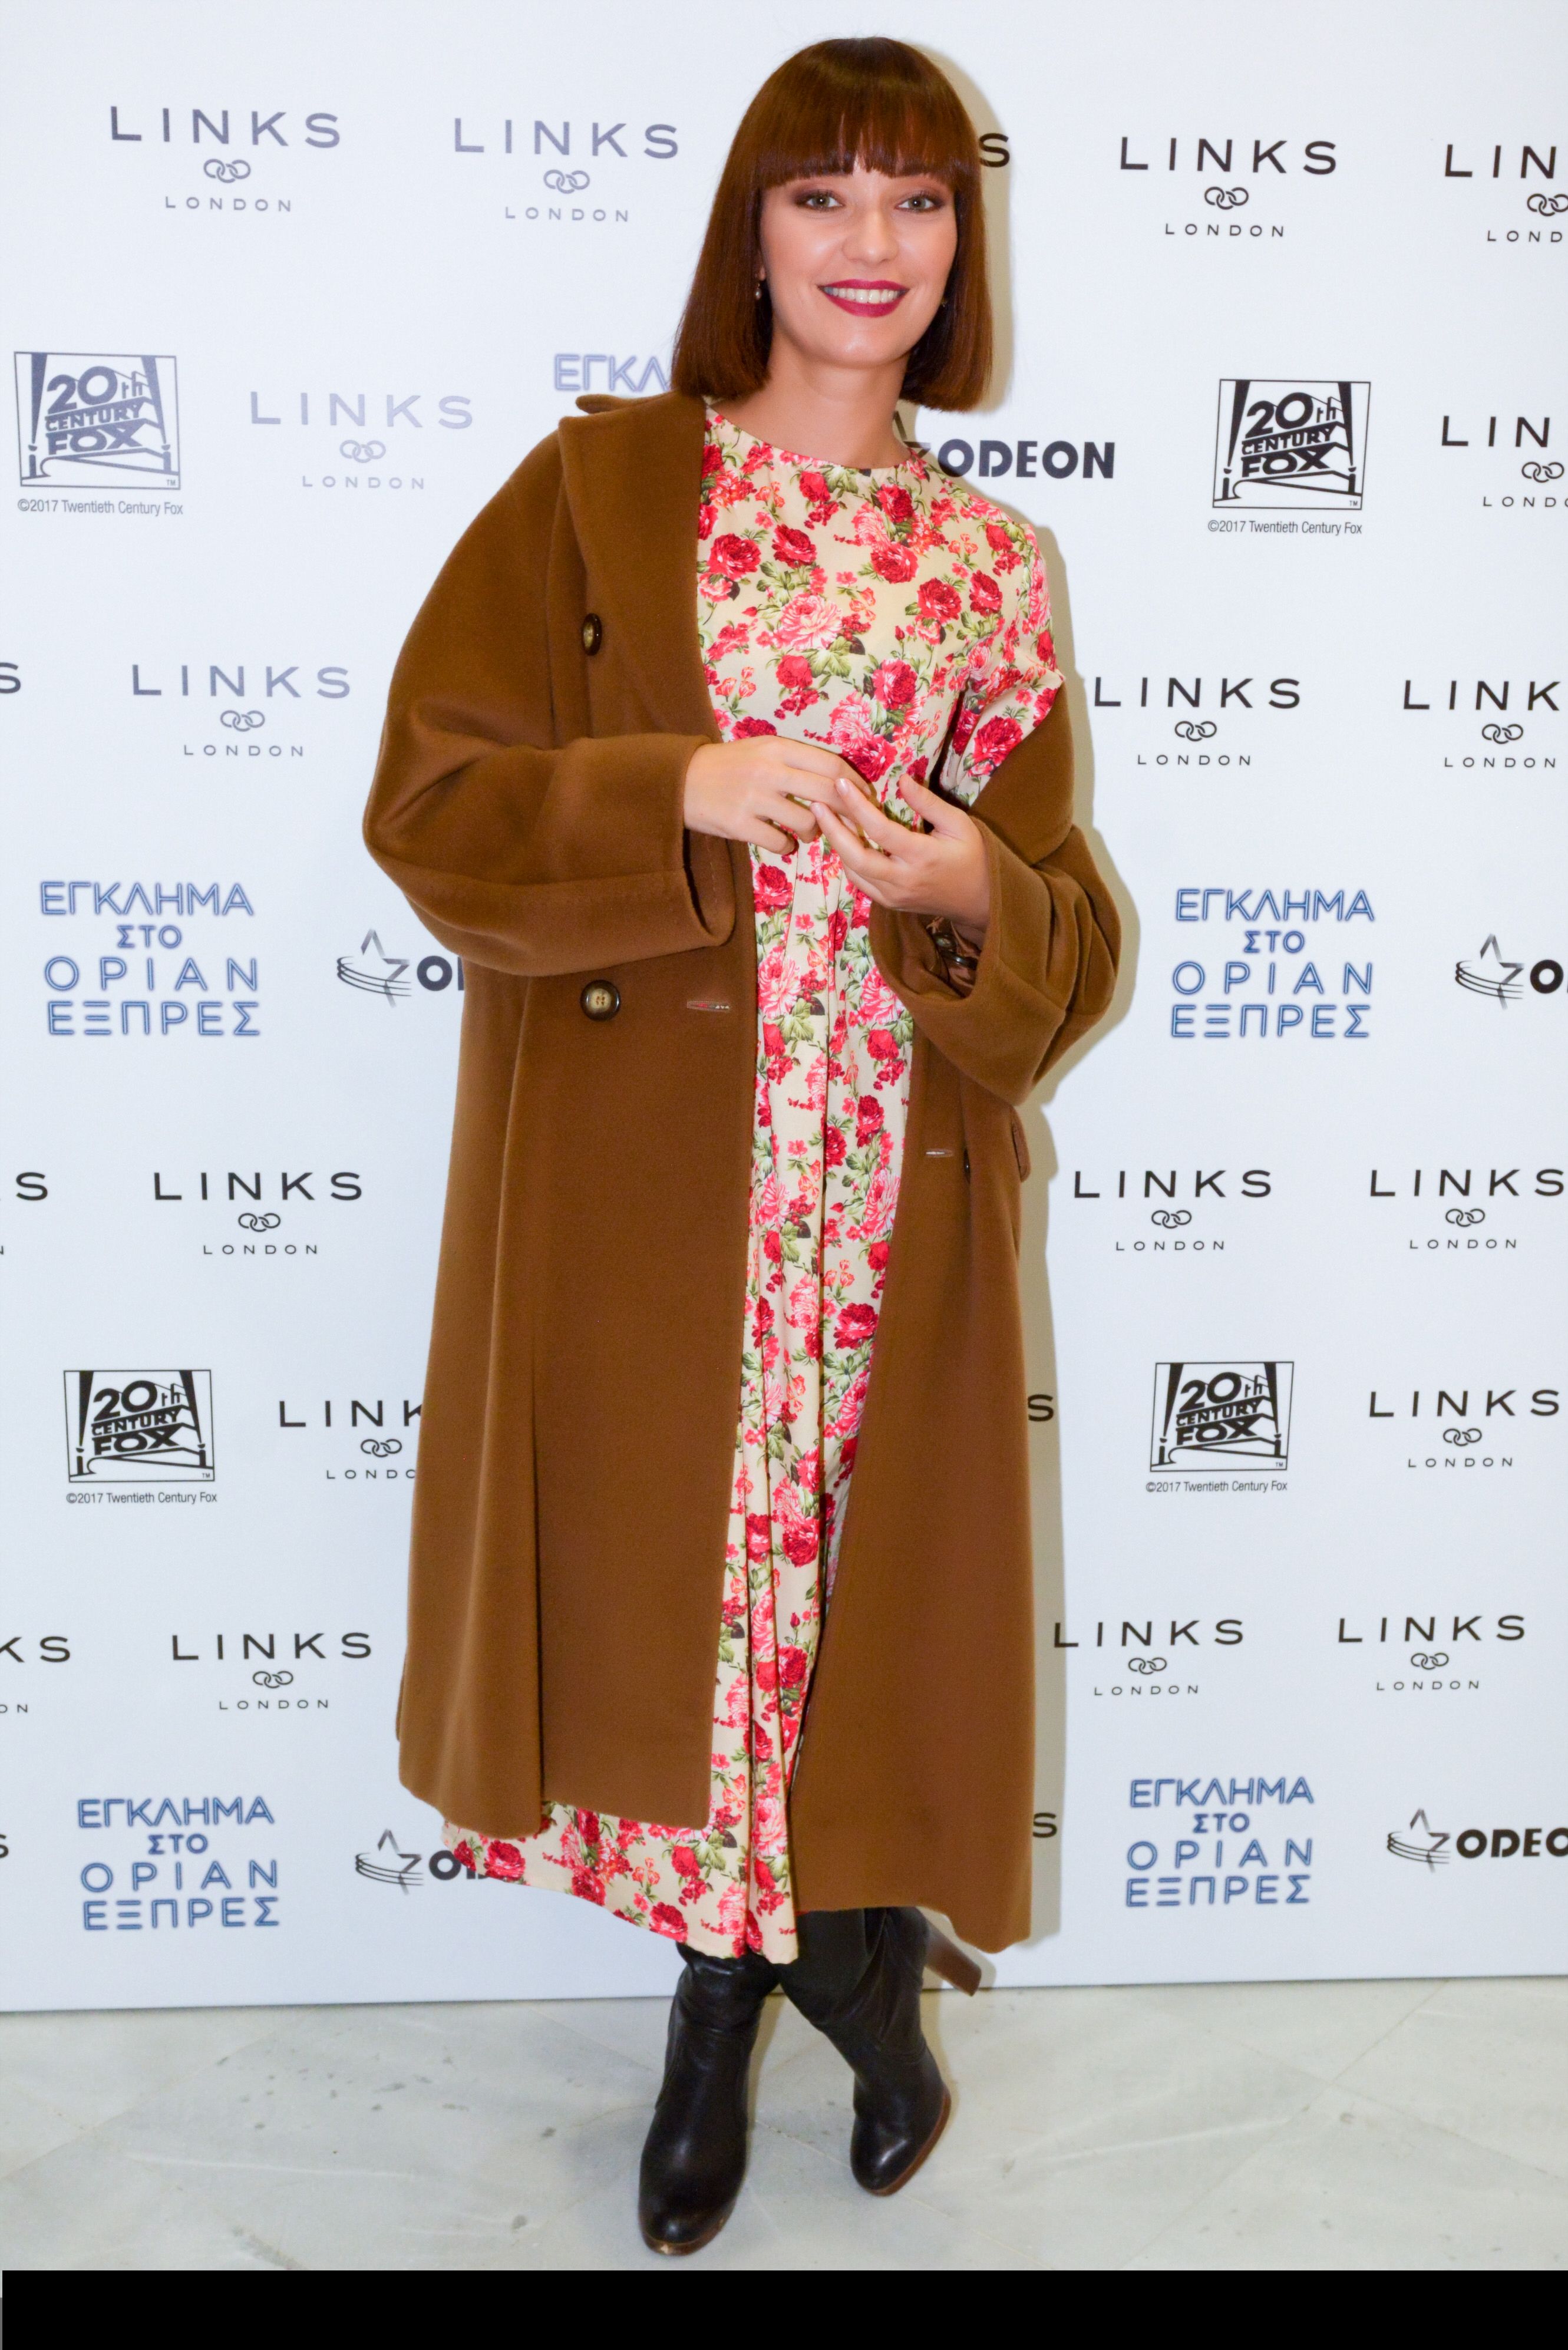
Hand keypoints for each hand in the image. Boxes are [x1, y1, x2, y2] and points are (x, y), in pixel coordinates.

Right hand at [683, 736, 864, 852]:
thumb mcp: (762, 750)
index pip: (831, 766)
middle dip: (845, 812)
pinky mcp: (738, 824)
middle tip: (849, 823)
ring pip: (807, 822)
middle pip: (827, 794)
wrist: (680, 780)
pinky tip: (781, 841)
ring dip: (814, 832)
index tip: (864, 798)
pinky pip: (779, 843)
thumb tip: (838, 782)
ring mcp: (753, 798)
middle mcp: (768, 770)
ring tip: (806, 832)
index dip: (854, 785)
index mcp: (777, 747)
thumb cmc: (728, 765)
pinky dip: (787, 846)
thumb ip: (797, 761)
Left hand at [810, 772, 990, 932]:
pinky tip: (843, 840)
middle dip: (833, 829)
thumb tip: (902, 779)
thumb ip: (928, 803)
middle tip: (817, 804)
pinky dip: (848, 860)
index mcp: (922, 856)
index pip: (881, 830)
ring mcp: (894, 896)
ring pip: (853, 871)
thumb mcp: (959, 824)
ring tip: (826, 817)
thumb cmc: (973, 856)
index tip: (841, 783)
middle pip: (856, 857)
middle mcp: (903, 880)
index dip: (857, 806)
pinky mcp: (889, 903)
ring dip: (837, 844)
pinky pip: (860, 882)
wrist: (979, 901)